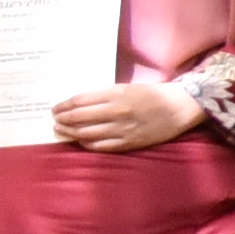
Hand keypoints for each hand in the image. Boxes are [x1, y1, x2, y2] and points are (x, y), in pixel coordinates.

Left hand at [48, 79, 203, 153]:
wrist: (179, 108)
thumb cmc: (153, 94)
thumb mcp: (127, 88)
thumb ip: (104, 96)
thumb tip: (80, 105)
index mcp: (116, 95)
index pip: (80, 101)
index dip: (64, 105)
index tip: (56, 107)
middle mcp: (116, 112)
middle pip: (79, 118)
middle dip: (62, 119)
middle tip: (55, 120)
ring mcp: (121, 129)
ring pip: (86, 133)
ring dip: (70, 132)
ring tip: (61, 130)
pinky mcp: (128, 142)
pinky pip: (100, 146)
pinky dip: (87, 143)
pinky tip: (81, 140)